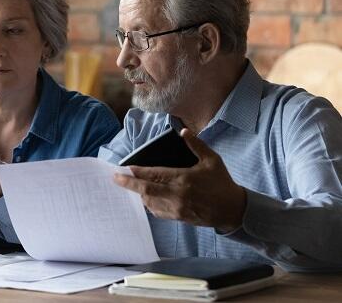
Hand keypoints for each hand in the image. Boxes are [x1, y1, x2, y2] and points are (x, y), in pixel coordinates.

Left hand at [113, 128, 245, 232]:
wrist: (233, 210)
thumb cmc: (222, 183)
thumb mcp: (212, 160)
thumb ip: (196, 145)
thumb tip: (184, 131)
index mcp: (183, 179)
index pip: (155, 175)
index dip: (138, 172)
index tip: (125, 168)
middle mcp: (177, 195)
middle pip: (146, 190)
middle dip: (128, 184)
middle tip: (115, 178)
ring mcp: (176, 208)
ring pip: (149, 202)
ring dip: (138, 194)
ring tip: (129, 186)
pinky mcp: (178, 218)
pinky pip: (157, 212)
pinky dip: (148, 204)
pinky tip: (144, 198)